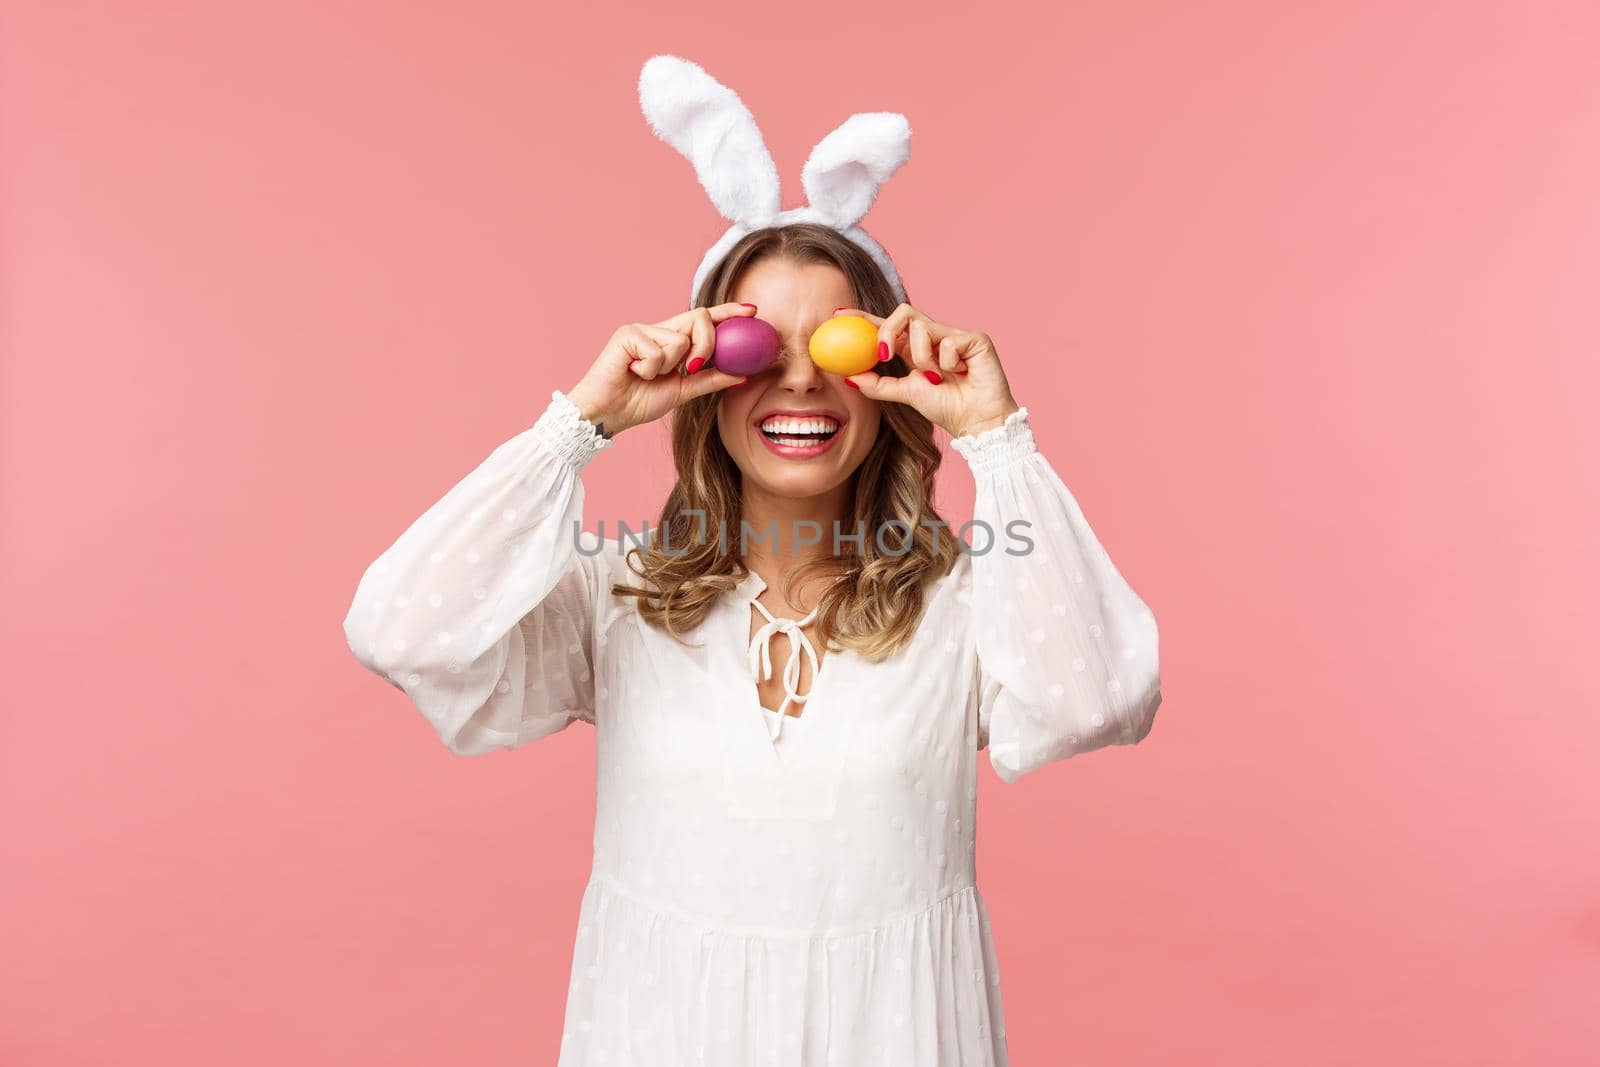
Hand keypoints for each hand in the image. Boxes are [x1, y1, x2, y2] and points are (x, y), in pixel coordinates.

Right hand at [566, 303, 755, 436]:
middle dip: (706, 344)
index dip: (727, 313)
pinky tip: (632, 374)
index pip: (703, 321)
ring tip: (644, 376)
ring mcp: (642, 329)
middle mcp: (658, 330)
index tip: (752, 311)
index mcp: (670, 341)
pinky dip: (650, 369)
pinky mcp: (628, 334)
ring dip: (668, 367)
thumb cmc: (636, 403)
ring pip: (680, 341)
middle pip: (698, 319)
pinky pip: (658, 350)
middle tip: (690, 368)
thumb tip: (742, 374)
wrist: (606, 415)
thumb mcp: (682, 392)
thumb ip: (709, 381)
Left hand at [835, 303, 1019, 436]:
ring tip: (937, 376)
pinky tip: (961, 374)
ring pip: (923, 327)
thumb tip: (848, 377)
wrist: (977, 422)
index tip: (838, 315)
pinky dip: (948, 362)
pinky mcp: (975, 339)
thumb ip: (878, 385)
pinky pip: (949, 341)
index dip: (864, 317)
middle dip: (888, 330)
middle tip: (883, 354)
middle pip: (903, 312)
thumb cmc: (947, 408)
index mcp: (916, 348)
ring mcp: (954, 336)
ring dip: (922, 357)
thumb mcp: (906, 394)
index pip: (887, 325)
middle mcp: (934, 337)